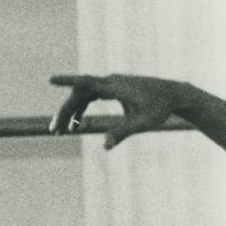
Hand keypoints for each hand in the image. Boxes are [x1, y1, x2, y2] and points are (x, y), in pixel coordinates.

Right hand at [49, 73, 186, 149]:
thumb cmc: (161, 108)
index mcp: (115, 87)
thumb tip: (105, 147)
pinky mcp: (114, 89)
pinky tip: (76, 124)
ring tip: (62, 131)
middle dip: (65, 112)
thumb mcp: (143, 123)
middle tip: (54, 131)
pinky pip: (90, 96)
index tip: (50, 79)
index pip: (86, 82)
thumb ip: (123, 133)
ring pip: (83, 96)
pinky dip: (81, 109)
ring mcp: (112, 84)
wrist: (175, 95)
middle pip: (79, 94)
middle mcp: (111, 82)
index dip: (67, 81)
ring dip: (71, 112)